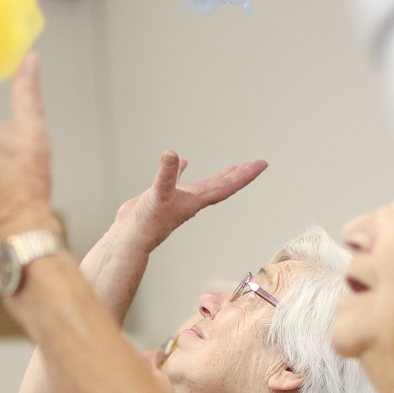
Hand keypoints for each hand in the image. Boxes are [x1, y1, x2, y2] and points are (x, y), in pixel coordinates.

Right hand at [111, 152, 265, 254]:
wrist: (131, 238)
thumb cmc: (147, 222)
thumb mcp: (158, 194)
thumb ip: (166, 175)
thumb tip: (172, 155)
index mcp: (197, 200)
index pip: (227, 185)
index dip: (245, 175)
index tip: (261, 164)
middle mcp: (192, 200)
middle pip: (223, 186)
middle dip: (240, 175)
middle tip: (256, 164)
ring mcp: (179, 199)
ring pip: (206, 185)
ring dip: (220, 176)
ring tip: (233, 168)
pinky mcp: (165, 196)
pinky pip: (177, 180)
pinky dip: (180, 170)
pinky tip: (183, 162)